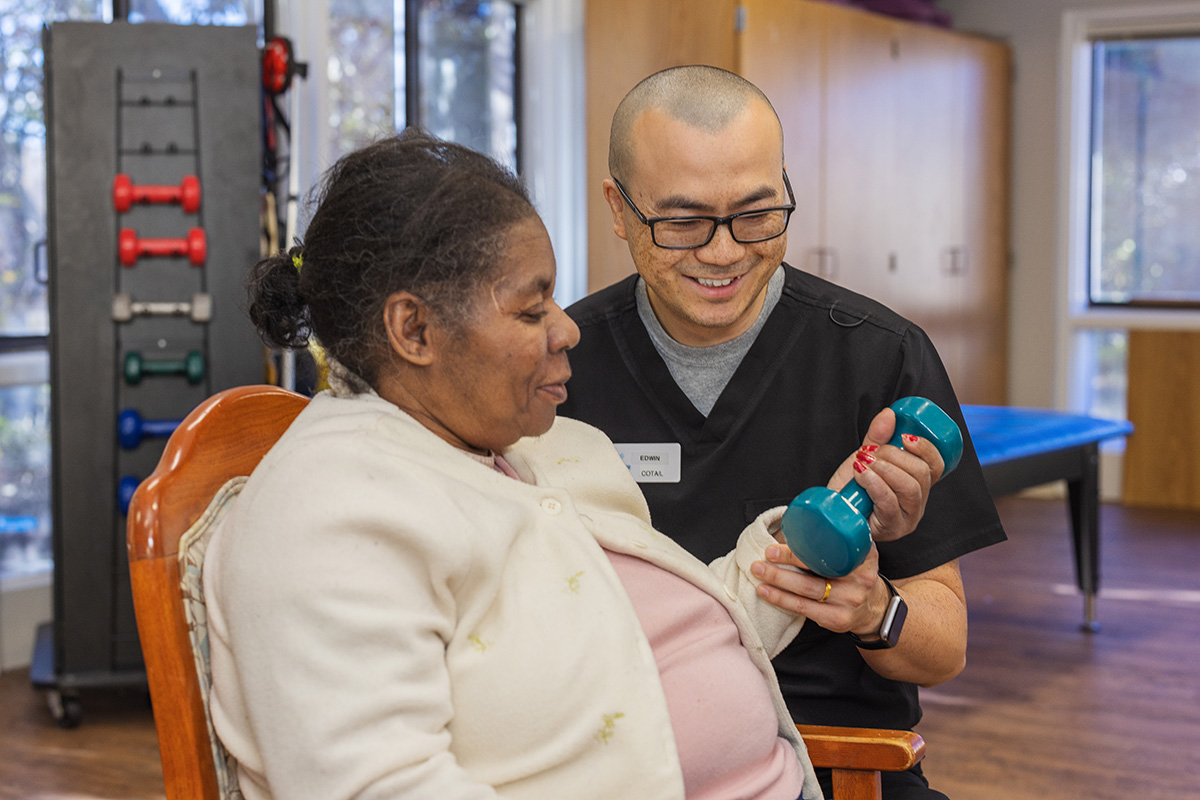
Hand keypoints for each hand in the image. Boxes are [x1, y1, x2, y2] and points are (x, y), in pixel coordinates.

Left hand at [752, 541, 888, 633]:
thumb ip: (837, 539)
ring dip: (778, 580)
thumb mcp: (856, 553)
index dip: (803, 547)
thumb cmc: (854, 576)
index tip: (778, 544)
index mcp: (864, 556)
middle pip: (817, 569)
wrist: (872, 609)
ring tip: (759, 571)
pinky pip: (803, 608)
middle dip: (786, 561)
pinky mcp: (837, 619)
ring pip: (807, 590)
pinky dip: (781, 599)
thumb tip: (797, 524)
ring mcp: (849, 601)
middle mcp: (860, 579)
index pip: (832, 548)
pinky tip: (766, 591)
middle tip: (765, 555)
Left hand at [825, 407, 944, 541]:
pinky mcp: (890, 529)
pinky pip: (890, 503)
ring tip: (863, 462)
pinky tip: (861, 474)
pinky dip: (875, 483)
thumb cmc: (850, 490)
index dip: (926, 449)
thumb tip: (889, 414)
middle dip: (895, 456)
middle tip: (869, 452)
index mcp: (917, 485)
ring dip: (884, 469)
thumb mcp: (865, 458)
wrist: (831, 512)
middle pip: (922, 475)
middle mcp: (916, 504)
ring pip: (910, 488)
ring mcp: (906, 519)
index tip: (906, 437)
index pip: (936, 466)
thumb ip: (878, 437)